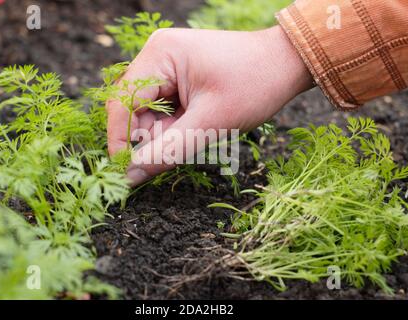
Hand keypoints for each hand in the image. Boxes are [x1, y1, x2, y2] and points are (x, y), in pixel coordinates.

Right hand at [107, 26, 313, 185]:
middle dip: (148, 137)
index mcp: (161, 54)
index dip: (120, 140)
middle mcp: (157, 55)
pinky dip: (174, 126)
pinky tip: (197, 126)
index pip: (122, 103)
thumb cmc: (255, 85)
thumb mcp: (210, 124)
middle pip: (133, 108)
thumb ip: (167, 152)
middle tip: (176, 151)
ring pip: (148, 112)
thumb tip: (130, 176)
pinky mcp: (177, 76)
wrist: (287, 64)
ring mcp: (166, 64)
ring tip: (198, 132)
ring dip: (164, 133)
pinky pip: (163, 109)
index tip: (125, 172)